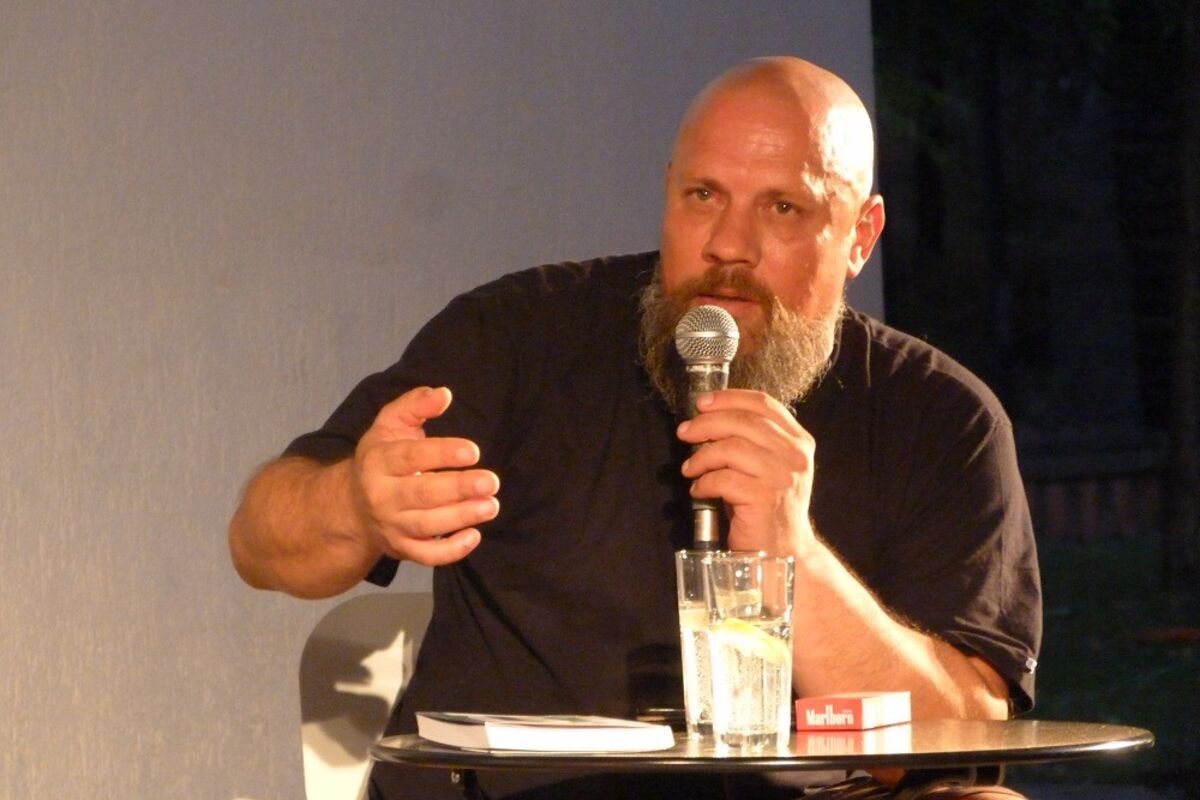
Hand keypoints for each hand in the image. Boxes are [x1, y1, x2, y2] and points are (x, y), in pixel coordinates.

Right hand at [349, 386, 498, 565]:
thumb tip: (444, 394)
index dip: (442, 453)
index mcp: (379, 461)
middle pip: (422, 493)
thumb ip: (415, 405)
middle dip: (458, 488)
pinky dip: (451, 551)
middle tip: (491, 481)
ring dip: (461, 517)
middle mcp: (382, 496)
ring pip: (426, 526)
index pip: (411, 457)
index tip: (474, 451)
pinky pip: (426, 556)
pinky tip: (474, 535)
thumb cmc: (381, 458)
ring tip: (490, 505)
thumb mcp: (390, 424)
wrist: (352, 506)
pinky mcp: (402, 549)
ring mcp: (391, 525)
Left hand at [676, 389, 816, 557]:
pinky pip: (723, 479)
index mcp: (798, 441)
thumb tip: (707, 418)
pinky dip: (704, 483)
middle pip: (743, 422)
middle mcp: (794, 456)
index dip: (728, 398)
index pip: (763, 404)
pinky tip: (700, 491)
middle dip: (706, 424)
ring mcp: (781, 477)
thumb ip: (752, 440)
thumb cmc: (767, 507)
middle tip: (685, 433)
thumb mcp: (768, 466)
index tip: (702, 403)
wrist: (785, 550)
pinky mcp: (764, 499)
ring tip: (690, 469)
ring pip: (730, 448)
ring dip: (702, 457)